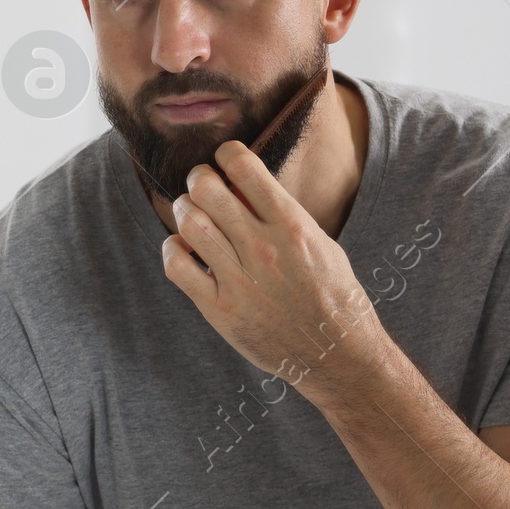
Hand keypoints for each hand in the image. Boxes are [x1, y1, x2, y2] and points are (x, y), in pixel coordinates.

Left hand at [162, 140, 377, 391]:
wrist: (336, 354)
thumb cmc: (332, 295)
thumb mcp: (320, 243)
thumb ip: (282, 214)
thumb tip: (244, 184)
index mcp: (292, 226)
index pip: (244, 167)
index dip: (226, 154)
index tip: (224, 160)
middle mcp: (263, 249)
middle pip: (207, 189)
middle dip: (197, 178)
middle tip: (200, 184)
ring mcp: (239, 281)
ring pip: (190, 223)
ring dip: (183, 210)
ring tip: (190, 213)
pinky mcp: (220, 310)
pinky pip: (177, 267)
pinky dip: (172, 249)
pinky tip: (183, 248)